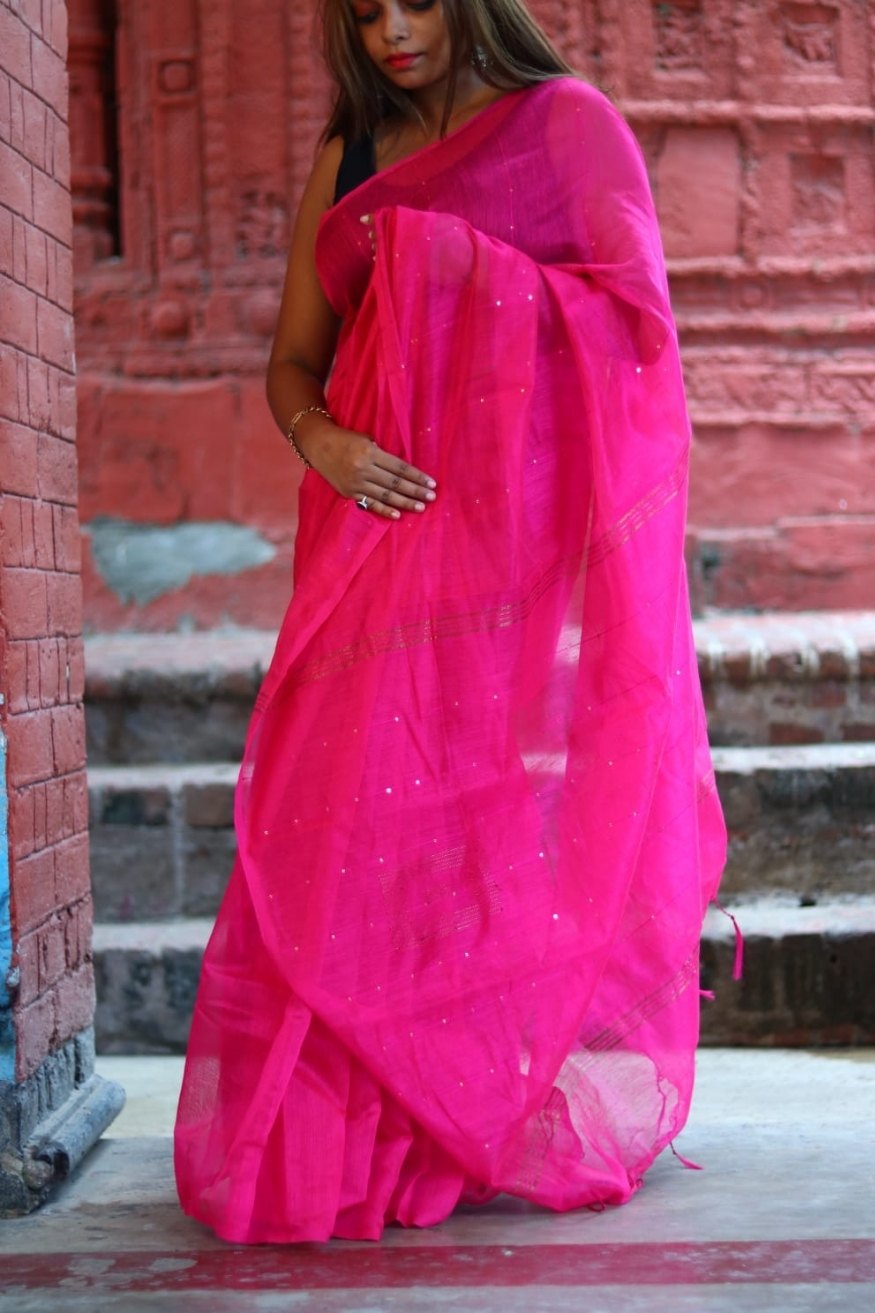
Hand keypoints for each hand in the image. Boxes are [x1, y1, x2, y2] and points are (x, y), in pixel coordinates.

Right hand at [300, 420, 436, 520]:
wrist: (318, 445)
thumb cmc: (347, 439)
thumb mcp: (366, 439)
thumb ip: (383, 455)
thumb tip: (403, 471)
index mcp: (370, 452)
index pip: (399, 468)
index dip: (417, 476)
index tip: (431, 482)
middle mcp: (363, 469)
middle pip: (395, 483)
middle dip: (415, 490)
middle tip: (432, 497)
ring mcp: (356, 483)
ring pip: (385, 495)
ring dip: (405, 502)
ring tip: (421, 507)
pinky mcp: (349, 493)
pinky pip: (369, 504)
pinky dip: (384, 510)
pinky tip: (397, 515)